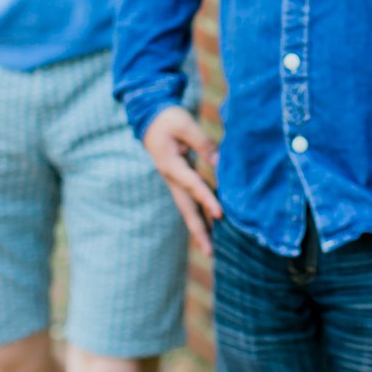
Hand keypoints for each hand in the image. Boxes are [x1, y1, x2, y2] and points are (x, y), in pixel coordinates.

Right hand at [143, 105, 222, 254]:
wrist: (150, 119)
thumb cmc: (168, 119)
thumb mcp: (185, 124)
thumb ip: (203, 143)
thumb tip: (220, 162)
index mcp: (171, 165)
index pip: (193, 185)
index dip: (207, 199)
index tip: (221, 214)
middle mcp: (171, 178)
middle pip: (186, 208)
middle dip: (198, 230)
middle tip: (209, 252)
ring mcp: (174, 181)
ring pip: (187, 208)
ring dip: (199, 227)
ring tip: (210, 249)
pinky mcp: (180, 180)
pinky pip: (190, 200)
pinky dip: (200, 213)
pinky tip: (211, 225)